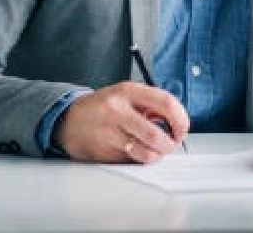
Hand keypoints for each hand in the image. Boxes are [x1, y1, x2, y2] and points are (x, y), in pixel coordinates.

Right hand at [53, 81, 188, 162]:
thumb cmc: (103, 106)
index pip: (166, 103)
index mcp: (129, 91)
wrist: (68, 119)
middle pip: (156, 134)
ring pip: (144, 153)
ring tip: (155, 151)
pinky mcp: (102, 152)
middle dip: (170, 144)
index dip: (180, 119)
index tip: (183, 129)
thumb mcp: (126, 94)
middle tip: (171, 144)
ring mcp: (109, 132)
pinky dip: (138, 160)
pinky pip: (130, 162)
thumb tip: (176, 121)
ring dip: (156, 156)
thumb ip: (150, 103)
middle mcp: (118, 110)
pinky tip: (135, 152)